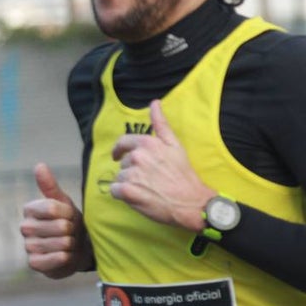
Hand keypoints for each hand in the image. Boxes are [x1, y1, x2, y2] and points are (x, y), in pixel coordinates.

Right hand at [20, 163, 90, 278]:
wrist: (77, 248)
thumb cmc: (70, 222)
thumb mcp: (63, 202)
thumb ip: (50, 186)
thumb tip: (39, 165)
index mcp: (31, 209)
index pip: (53, 208)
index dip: (69, 213)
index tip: (70, 216)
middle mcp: (25, 227)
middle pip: (60, 226)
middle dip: (73, 230)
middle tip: (72, 232)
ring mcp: (28, 246)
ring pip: (60, 243)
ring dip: (71, 244)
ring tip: (70, 243)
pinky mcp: (34, 263)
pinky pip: (53, 259)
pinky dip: (64, 257)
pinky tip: (66, 255)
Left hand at [110, 100, 213, 230]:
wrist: (191, 202)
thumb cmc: (184, 175)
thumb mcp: (175, 145)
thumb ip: (161, 124)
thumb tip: (154, 103)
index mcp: (147, 143)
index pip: (123, 142)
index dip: (119, 150)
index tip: (118, 155)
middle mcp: (137, 156)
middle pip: (122, 162)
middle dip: (131, 170)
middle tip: (148, 178)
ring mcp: (131, 174)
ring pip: (119, 177)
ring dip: (128, 183)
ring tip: (146, 188)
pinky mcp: (127, 192)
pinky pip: (114, 191)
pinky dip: (122, 195)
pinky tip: (137, 197)